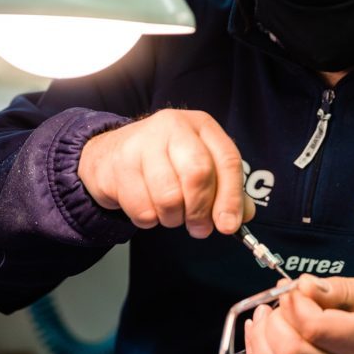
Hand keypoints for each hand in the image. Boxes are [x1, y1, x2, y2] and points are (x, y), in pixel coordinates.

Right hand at [77, 109, 254, 235]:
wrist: (110, 154)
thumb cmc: (164, 162)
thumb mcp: (199, 167)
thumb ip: (226, 190)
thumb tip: (242, 216)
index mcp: (201, 125)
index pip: (227, 160)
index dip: (231, 197)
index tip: (229, 226)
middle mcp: (174, 126)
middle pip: (198, 174)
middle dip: (201, 210)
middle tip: (199, 228)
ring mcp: (143, 142)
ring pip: (169, 196)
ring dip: (173, 218)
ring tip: (170, 214)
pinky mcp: (119, 164)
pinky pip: (142, 209)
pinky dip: (149, 220)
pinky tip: (148, 208)